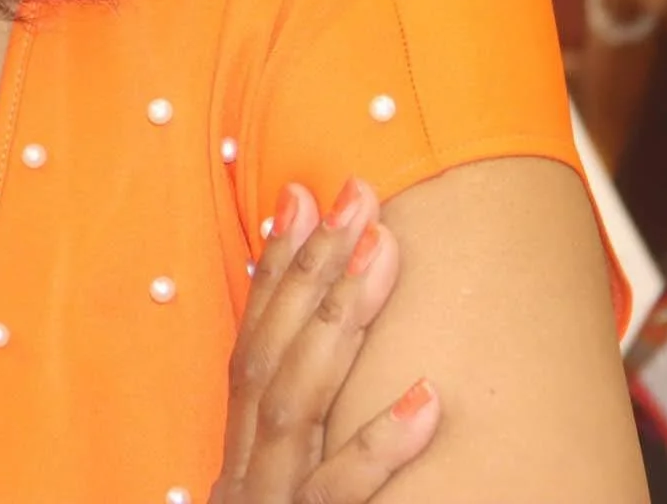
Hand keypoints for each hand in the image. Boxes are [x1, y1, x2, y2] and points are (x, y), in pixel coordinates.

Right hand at [213, 179, 437, 503]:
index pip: (254, 342)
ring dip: (335, 319)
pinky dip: (377, 445)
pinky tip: (426, 398)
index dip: (275, 268)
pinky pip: (338, 492)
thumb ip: (297, 427)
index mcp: (240, 449)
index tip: (304, 195)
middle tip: (357, 194)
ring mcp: (270, 501)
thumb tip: (330, 339)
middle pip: (269, 354)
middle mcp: (245, 467)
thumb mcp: (284, 482)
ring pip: (293, 401)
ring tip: (383, 249)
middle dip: (310, 268)